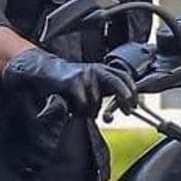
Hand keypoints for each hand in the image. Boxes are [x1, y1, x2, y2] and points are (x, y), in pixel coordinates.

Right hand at [2, 48, 136, 116]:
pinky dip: (80, 110)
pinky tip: (75, 109)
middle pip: (117, 82)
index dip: (132, 90)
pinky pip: (82, 103)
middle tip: (128, 110)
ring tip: (84, 111)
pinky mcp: (71, 82)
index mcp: (102, 69)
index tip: (134, 104)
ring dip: (92, 111)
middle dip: (125, 96)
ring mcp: (83, 75)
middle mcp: (95, 70)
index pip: (124, 76)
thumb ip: (105, 90)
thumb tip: (122, 105)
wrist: (46, 72)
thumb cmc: (69, 82)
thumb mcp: (91, 83)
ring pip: (96, 100)